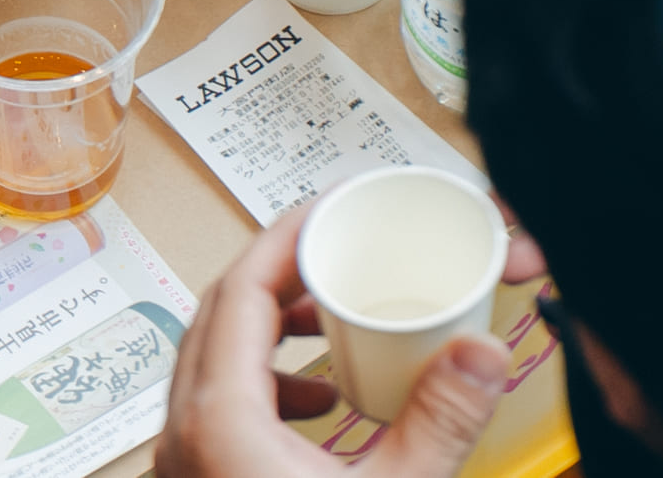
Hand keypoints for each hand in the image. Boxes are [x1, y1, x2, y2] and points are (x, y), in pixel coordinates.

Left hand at [155, 208, 510, 477]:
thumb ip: (439, 419)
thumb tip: (481, 350)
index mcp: (218, 421)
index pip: (241, 291)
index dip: (284, 237)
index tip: (327, 210)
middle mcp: (182, 436)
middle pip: (218, 316)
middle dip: (282, 276)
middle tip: (339, 258)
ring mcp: (181, 466)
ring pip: (211, 361)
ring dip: (273, 331)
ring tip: (338, 330)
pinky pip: (215, 406)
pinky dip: (264, 384)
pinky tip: (321, 407)